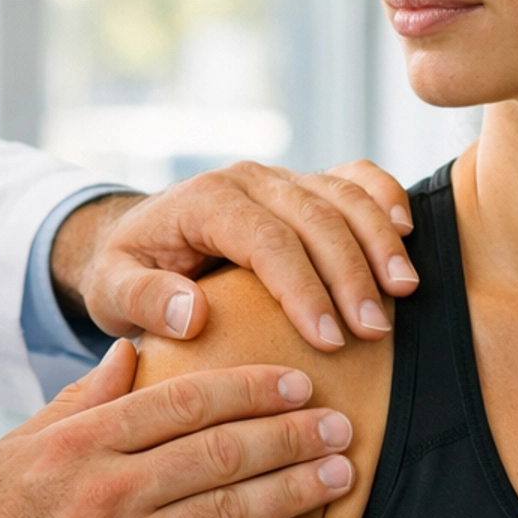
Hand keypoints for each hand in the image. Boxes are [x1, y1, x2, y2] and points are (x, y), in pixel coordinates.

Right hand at [0, 341, 352, 517]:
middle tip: (341, 423)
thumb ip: (81, 401)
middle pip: (221, 451)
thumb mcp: (17, 450)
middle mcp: (107, 490)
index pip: (184, 401)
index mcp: (80, 442)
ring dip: (296, 489)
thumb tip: (132, 351)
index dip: (250, 389)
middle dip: (291, 434)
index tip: (297, 382)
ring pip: (231, 509)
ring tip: (340, 472)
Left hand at [52, 160, 417, 351]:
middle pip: (316, 217)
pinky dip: (385, 198)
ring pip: (344, 195)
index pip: (267, 240)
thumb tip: (192, 313)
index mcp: (206, 201)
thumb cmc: (127, 271)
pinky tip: (408, 233)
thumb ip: (143, 300)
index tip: (329, 339)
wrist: (137, 236)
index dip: (303, 288)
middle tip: (375, 330)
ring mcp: (282, 178)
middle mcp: (250, 180)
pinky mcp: (306, 185)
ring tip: (405, 292)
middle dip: (351, 274)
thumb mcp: (110, 291)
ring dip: (380, 242)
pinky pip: (355, 179)